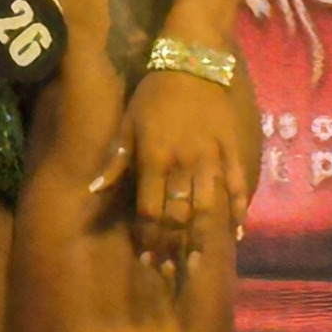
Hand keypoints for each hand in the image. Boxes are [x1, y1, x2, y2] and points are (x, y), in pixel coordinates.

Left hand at [89, 58, 260, 276]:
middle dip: (174, 246)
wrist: (194, 59)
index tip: (147, 259)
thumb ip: (116, 160)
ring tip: (199, 264)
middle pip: (180, 216)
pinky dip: (236, 211)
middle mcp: (183, 164)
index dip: (149, 238)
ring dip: (203, 239)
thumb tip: (95, 190)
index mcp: (154, 158)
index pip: (151, 210)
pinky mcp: (233, 150)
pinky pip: (236, 186)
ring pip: (208, 207)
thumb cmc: (155, 92)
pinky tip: (236, 234)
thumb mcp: (128, 123)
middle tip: (172, 272)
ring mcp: (212, 158)